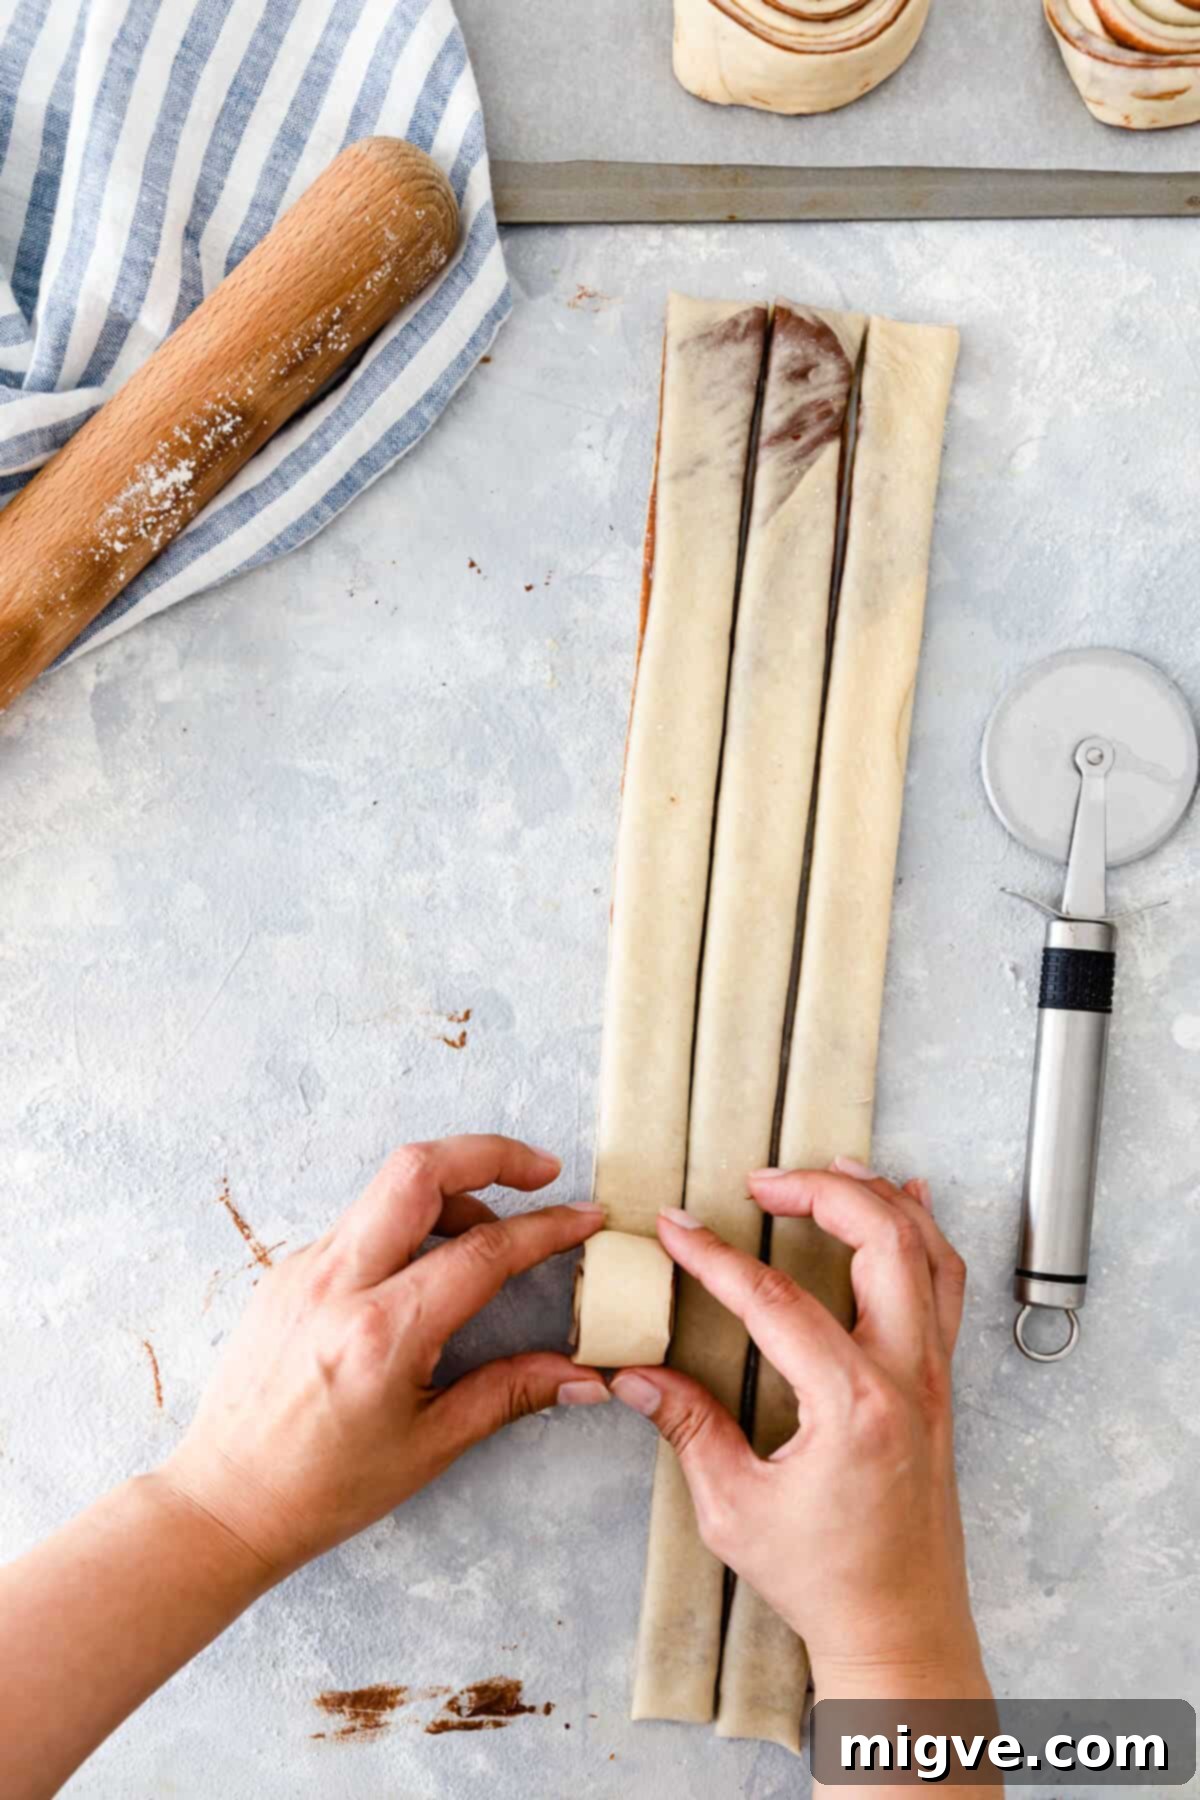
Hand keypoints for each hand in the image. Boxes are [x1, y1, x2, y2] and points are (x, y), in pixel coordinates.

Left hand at [160, 1135, 605, 1577]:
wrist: (224, 1502)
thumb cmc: (324, 1488)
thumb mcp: (431, 1446)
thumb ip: (511, 1394)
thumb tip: (582, 1377)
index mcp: (381, 1333)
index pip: (482, 1251)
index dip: (547, 1227)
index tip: (586, 1218)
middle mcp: (337, 1284)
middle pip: (419, 1168)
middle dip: (490, 1154)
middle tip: (541, 1172)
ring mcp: (304, 1269)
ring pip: (387, 1187)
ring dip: (450, 1189)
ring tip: (489, 1236)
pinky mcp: (287, 1271)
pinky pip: (360, 1221)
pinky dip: (408, 1221)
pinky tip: (429, 1266)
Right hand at [612, 1163, 986, 1697]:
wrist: (901, 1630)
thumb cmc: (826, 1581)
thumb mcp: (735, 1509)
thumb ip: (688, 1427)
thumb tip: (634, 1374)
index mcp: (854, 1406)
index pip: (776, 1299)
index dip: (716, 1257)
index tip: (675, 1228)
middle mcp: (907, 1378)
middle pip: (882, 1240)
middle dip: (818, 1191)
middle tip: (759, 1184)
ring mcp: (935, 1377)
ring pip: (928, 1251)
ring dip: (878, 1197)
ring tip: (828, 1169)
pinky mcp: (942, 1385)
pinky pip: (946, 1285)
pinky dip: (924, 1232)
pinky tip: (903, 1203)